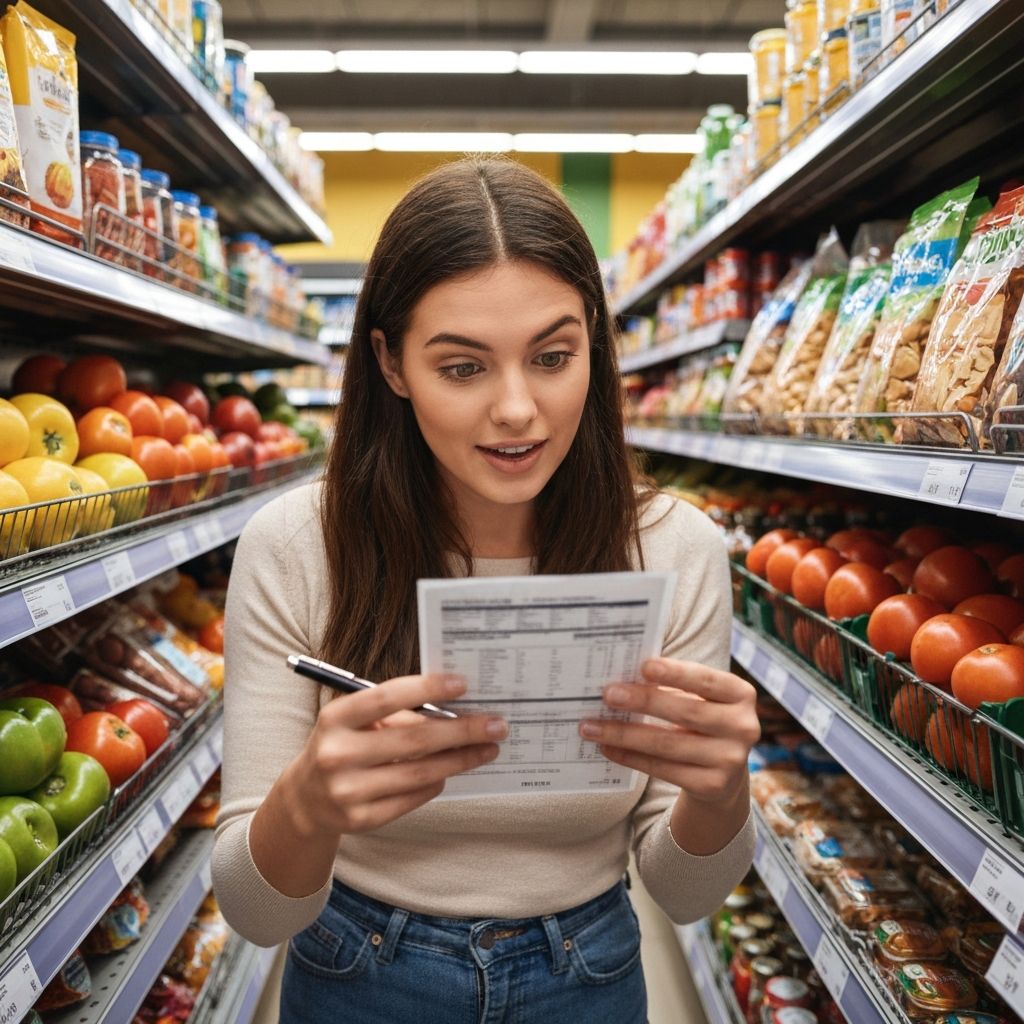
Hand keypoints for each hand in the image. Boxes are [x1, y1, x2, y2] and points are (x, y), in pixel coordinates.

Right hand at [293, 674, 506, 836]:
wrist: (305, 799)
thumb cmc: (341, 745)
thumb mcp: (353, 720)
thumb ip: (394, 714)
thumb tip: (452, 711)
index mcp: (335, 719)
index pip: (386, 698)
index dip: (427, 688)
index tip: (463, 683)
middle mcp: (338, 755)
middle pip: (415, 740)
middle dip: (462, 731)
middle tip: (495, 724)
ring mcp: (349, 791)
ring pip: (421, 772)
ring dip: (461, 759)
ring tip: (487, 748)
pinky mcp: (362, 820)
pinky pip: (414, 797)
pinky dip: (438, 782)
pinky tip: (453, 770)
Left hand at [578, 658, 759, 804]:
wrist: (723, 774)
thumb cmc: (701, 720)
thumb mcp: (699, 700)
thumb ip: (672, 687)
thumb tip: (621, 678)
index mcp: (741, 695)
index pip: (706, 680)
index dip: (676, 673)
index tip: (644, 666)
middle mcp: (743, 727)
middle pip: (684, 712)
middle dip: (642, 702)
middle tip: (608, 694)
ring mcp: (730, 760)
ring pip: (667, 744)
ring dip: (624, 734)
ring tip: (591, 726)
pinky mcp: (712, 786)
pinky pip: (662, 769)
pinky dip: (630, 757)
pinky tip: (607, 748)